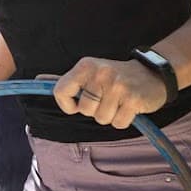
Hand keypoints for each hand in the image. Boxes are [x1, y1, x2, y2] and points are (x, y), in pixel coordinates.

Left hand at [53, 57, 167, 128]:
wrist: (152, 73)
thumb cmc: (115, 76)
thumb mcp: (89, 71)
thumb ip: (66, 80)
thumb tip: (37, 80)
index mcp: (85, 66)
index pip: (60, 91)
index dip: (66, 104)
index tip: (76, 105)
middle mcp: (100, 74)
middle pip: (84, 110)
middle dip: (94, 110)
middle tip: (106, 99)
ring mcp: (118, 87)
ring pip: (101, 119)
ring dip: (110, 115)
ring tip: (118, 102)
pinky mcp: (133, 100)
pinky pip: (118, 123)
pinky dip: (123, 120)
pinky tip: (128, 107)